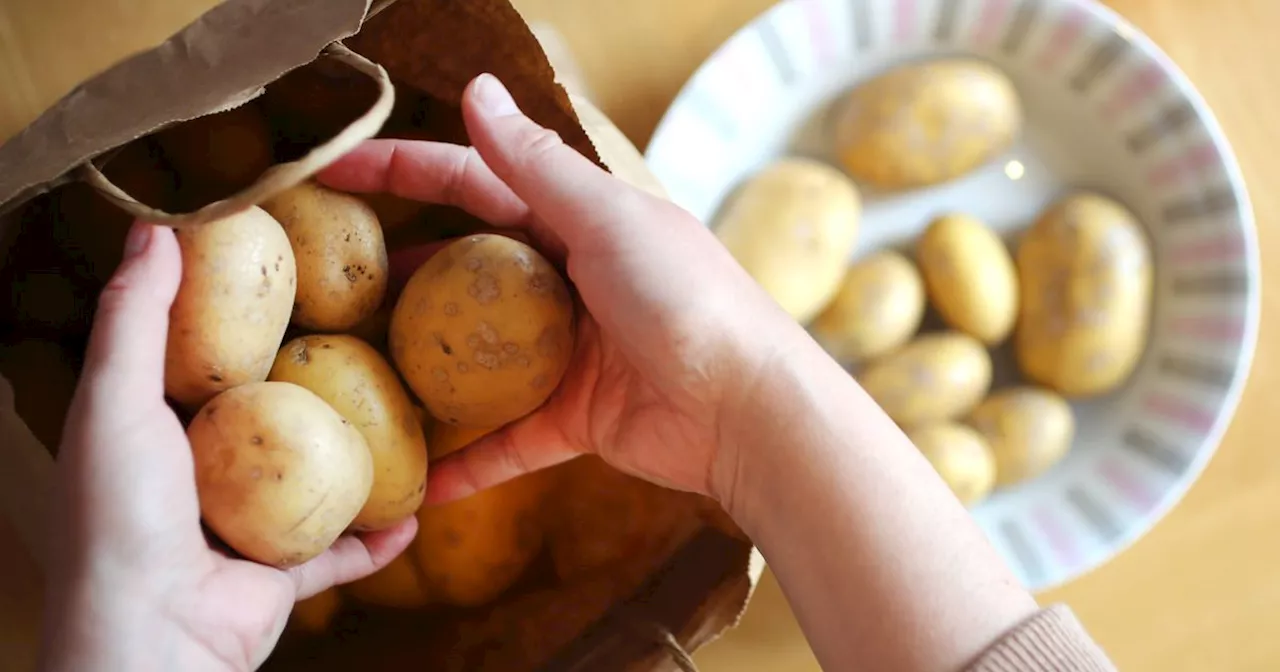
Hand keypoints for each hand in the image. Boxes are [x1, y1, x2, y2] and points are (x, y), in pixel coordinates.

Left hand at [42, 222, 416, 671]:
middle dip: (320, 382)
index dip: (244, 313)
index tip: (297, 268)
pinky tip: (415, 509)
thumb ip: (136, 316)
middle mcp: (202, 475)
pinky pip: (343, 549)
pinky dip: (378, 535)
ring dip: (358, 456)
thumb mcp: (116, 397)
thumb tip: (153, 226)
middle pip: (273, 415)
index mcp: (157, 429)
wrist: (154, 633)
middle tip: (373, 336)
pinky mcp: (284, 572)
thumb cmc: (122, 513)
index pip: (205, 357)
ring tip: (406, 416)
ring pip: (314, 479)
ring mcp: (246, 525)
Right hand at [319, 74, 803, 506]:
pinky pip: (506, 440)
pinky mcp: (574, 418)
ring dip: (419, 367)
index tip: (333, 171)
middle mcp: (565, 281)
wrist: (749, 407)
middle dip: (396, 276)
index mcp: (575, 221)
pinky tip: (414, 479)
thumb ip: (536, 165)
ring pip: (474, 358)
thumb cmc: (686, 298)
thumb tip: (476, 87)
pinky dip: (466, 461)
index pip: (472, 182)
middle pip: (462, 272)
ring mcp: (567, 353)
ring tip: (347, 375)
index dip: (403, 171)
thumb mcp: (606, 220)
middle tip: (325, 286)